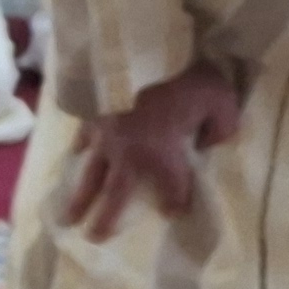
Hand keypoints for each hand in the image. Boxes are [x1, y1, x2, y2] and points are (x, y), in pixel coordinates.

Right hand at [63, 56, 242, 237]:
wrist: (141, 50)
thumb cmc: (184, 77)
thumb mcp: (220, 100)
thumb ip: (221, 126)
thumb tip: (211, 141)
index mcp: (161, 155)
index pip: (172, 189)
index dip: (176, 203)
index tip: (175, 213)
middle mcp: (128, 155)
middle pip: (116, 194)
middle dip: (106, 219)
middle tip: (95, 238)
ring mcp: (105, 139)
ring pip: (90, 175)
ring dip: (79, 198)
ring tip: (67, 218)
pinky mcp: (92, 119)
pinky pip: (83, 140)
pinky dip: (80, 151)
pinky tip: (75, 158)